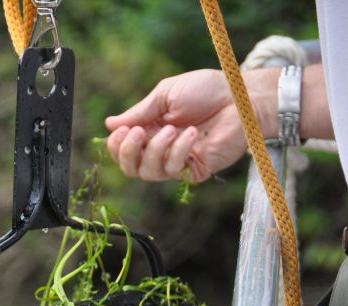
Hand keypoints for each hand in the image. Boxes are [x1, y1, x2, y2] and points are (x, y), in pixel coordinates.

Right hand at [105, 68, 278, 183]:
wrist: (238, 98)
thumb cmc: (205, 91)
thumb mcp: (165, 96)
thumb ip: (138, 113)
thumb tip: (109, 125)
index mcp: (149, 130)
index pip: (123, 150)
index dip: (116, 146)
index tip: (120, 131)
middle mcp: (160, 150)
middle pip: (131, 168)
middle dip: (128, 152)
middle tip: (137, 133)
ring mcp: (176, 162)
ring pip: (149, 172)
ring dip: (156, 149)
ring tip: (172, 128)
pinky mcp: (194, 171)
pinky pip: (174, 170)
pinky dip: (179, 151)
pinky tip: (192, 134)